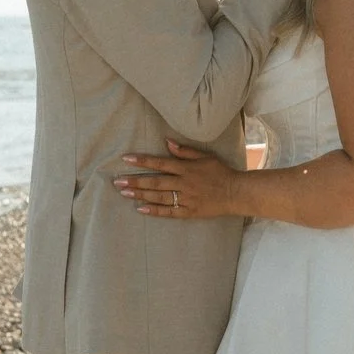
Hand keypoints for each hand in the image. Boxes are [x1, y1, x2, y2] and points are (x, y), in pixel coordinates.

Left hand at [116, 141, 245, 219]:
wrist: (236, 193)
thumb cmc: (220, 172)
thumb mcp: (205, 157)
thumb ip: (185, 151)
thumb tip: (167, 142)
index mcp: (186, 168)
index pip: (160, 163)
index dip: (142, 161)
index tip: (126, 159)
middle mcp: (183, 183)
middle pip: (155, 182)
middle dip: (135, 181)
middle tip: (117, 181)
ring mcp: (185, 199)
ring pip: (158, 197)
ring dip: (140, 195)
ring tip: (124, 192)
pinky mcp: (188, 212)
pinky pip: (168, 212)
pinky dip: (154, 211)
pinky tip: (141, 209)